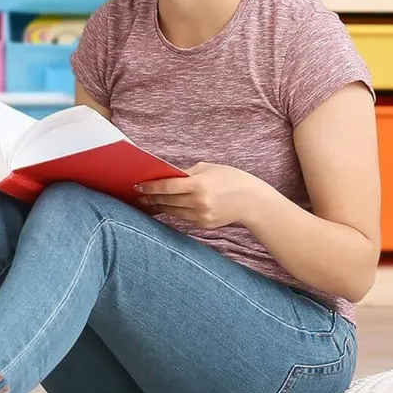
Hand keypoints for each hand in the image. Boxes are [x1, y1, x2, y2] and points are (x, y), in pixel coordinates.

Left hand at [137, 162, 267, 229]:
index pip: (167, 187)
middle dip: (151, 197)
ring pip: (172, 211)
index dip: (150, 187)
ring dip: (159, 206)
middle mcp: (198, 202)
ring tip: (149, 200)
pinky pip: (184, 217)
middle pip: (167, 200)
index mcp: (199, 184)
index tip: (138, 186)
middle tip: (139, 194)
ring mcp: (201, 215)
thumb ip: (187, 173)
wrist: (254, 202)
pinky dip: (174, 211)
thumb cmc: (232, 179)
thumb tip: (167, 176)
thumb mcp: (209, 168)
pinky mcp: (204, 224)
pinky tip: (166, 206)